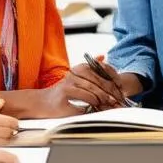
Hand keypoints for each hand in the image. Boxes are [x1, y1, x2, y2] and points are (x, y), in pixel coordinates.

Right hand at [0, 73, 120, 119]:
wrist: (42, 103)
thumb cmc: (61, 93)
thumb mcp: (76, 77)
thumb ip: (90, 68)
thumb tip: (102, 55)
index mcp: (79, 68)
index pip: (100, 72)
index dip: (112, 81)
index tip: (120, 90)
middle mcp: (74, 73)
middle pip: (98, 81)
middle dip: (110, 91)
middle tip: (118, 99)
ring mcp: (70, 82)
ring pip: (93, 89)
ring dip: (104, 98)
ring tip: (110, 104)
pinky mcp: (65, 92)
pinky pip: (85, 97)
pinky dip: (94, 103)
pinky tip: (98, 107)